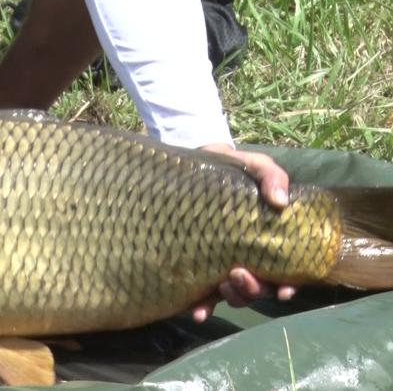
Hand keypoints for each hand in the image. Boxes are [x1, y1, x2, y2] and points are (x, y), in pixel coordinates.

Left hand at [190, 143, 295, 322]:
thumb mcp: (251, 165)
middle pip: (261, 287)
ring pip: (236, 294)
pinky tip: (198, 313)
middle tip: (239, 273)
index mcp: (267, 239)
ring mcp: (223, 264)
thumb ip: (270, 175)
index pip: (287, 270)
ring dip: (234, 297)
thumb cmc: (227, 168)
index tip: (284, 289)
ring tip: (223, 283)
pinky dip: (204, 307)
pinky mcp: (199, 267)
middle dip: (254, 289)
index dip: (288, 285)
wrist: (189, 170)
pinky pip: (204, 295)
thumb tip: (281, 201)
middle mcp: (249, 257)